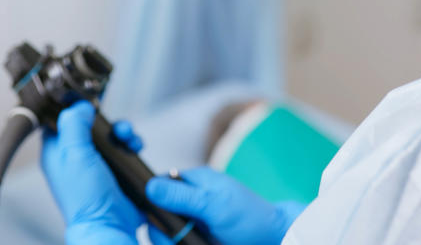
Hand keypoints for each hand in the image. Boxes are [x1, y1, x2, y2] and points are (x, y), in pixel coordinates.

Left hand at [42, 102, 142, 243]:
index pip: (61, 121)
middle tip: (114, 127)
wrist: (110, 223)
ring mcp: (95, 165)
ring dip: (121, 132)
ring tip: (128, 137)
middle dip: (106, 123)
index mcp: (57, 152)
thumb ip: (74, 124)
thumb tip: (80, 107)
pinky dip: (130, 145)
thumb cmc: (86, 197)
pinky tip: (134, 147)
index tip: (88, 105)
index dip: (74, 110)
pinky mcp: (113, 172)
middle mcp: (75, 158)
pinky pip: (123, 150)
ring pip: (108, 137)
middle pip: (90, 126)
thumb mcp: (74, 153)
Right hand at [146, 167, 303, 244]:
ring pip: (163, 233)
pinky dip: (175, 244)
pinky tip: (189, 244)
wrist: (270, 241)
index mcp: (192, 182)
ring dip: (169, 240)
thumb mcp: (214, 205)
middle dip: (161, 228)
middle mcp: (187, 202)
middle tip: (178, 236)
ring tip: (188, 241)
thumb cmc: (249, 217)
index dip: (150, 200)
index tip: (153, 215)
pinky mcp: (192, 239)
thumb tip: (150, 186)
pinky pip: (174, 242)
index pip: (157, 185)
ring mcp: (189, 222)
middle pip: (155, 213)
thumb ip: (182, 196)